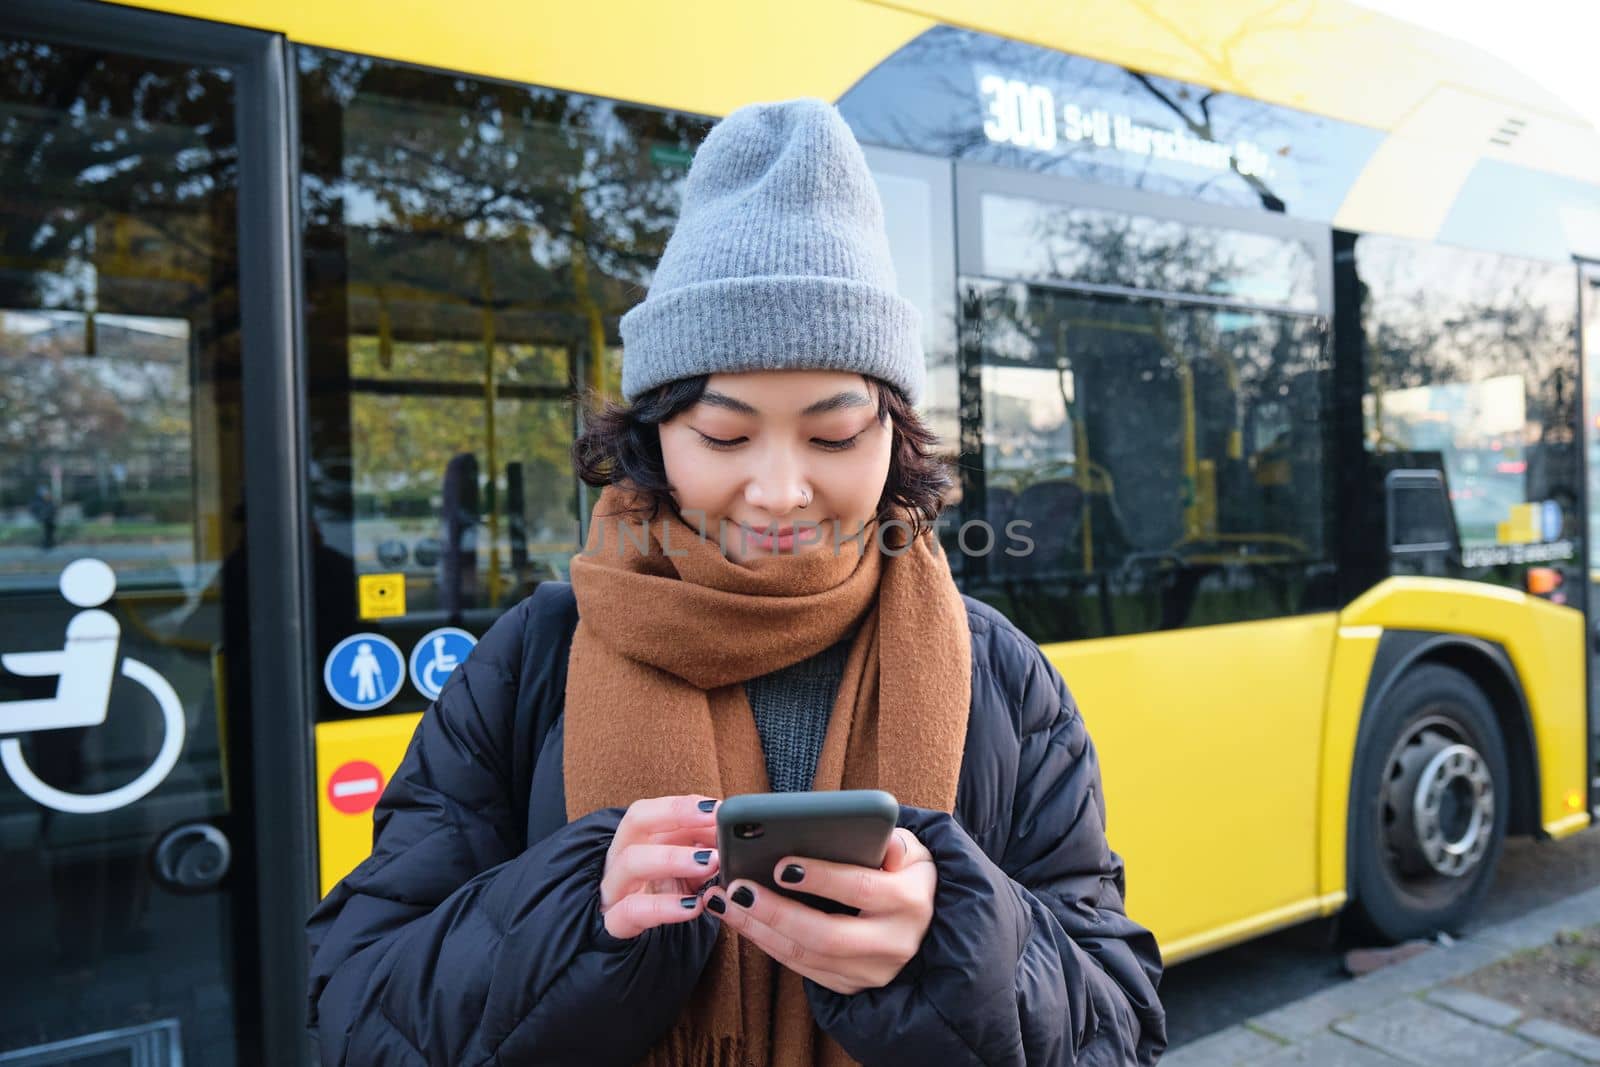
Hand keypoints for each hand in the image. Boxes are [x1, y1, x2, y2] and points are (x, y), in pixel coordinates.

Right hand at [599, 794, 720, 939]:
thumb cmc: (662, 892)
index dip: (682, 804)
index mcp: (635, 838)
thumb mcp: (683, 867)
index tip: (717, 808)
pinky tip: (693, 906)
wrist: (632, 932)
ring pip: (631, 862)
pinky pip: (632, 911)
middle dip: (677, 816)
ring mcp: (614, 889)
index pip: (652, 808)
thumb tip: (733, 835)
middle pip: (636, 821)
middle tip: (716, 826)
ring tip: (710, 863)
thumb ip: (703, 847)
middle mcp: (620, 856)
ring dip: (673, 858)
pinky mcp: (614, 924)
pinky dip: (663, 907)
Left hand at [707, 827, 935, 994]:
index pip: (863, 889)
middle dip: (777, 912)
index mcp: (910, 901)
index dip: (822, 878)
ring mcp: (870, 971)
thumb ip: (897, 841)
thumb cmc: (906, 874)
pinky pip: (801, 968)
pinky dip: (767, 944)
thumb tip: (882, 840)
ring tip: (726, 900)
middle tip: (738, 888)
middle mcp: (893, 943)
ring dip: (759, 929)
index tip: (781, 865)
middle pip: (827, 935)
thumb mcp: (913, 851)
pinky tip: (741, 919)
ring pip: (807, 956)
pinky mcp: (849, 985)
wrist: (925, 924)